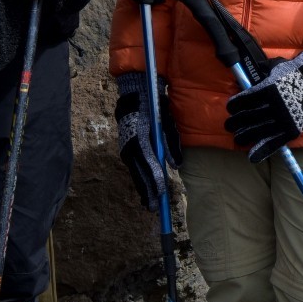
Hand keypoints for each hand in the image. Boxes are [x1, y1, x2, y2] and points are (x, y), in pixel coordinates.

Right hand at [114, 73, 173, 211]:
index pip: (149, 163)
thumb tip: (176, 165)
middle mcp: (130, 146)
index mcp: (141, 139)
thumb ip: (171, 143)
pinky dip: (139, 178)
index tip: (161, 192)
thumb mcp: (166, 122)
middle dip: (147, 190)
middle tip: (154, 208)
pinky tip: (143, 188)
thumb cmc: (154, 107)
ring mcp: (126, 148)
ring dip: (142, 187)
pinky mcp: (126, 147)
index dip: (155, 179)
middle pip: (140, 172)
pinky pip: (133, 166)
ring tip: (148, 203)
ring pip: (135, 172)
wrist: (134, 94)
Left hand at [225, 42, 302, 162]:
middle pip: (247, 117)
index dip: (234, 105)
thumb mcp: (277, 68)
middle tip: (229, 125)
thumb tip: (249, 75)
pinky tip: (252, 157)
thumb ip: (263, 73)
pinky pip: (274, 143)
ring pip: (257, 131)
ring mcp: (282, 120)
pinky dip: (262, 151)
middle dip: (235, 122)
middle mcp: (273, 106)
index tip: (231, 108)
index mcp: (267, 89)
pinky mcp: (290, 131)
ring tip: (237, 138)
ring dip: (244, 136)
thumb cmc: (296, 73)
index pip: (244, 101)